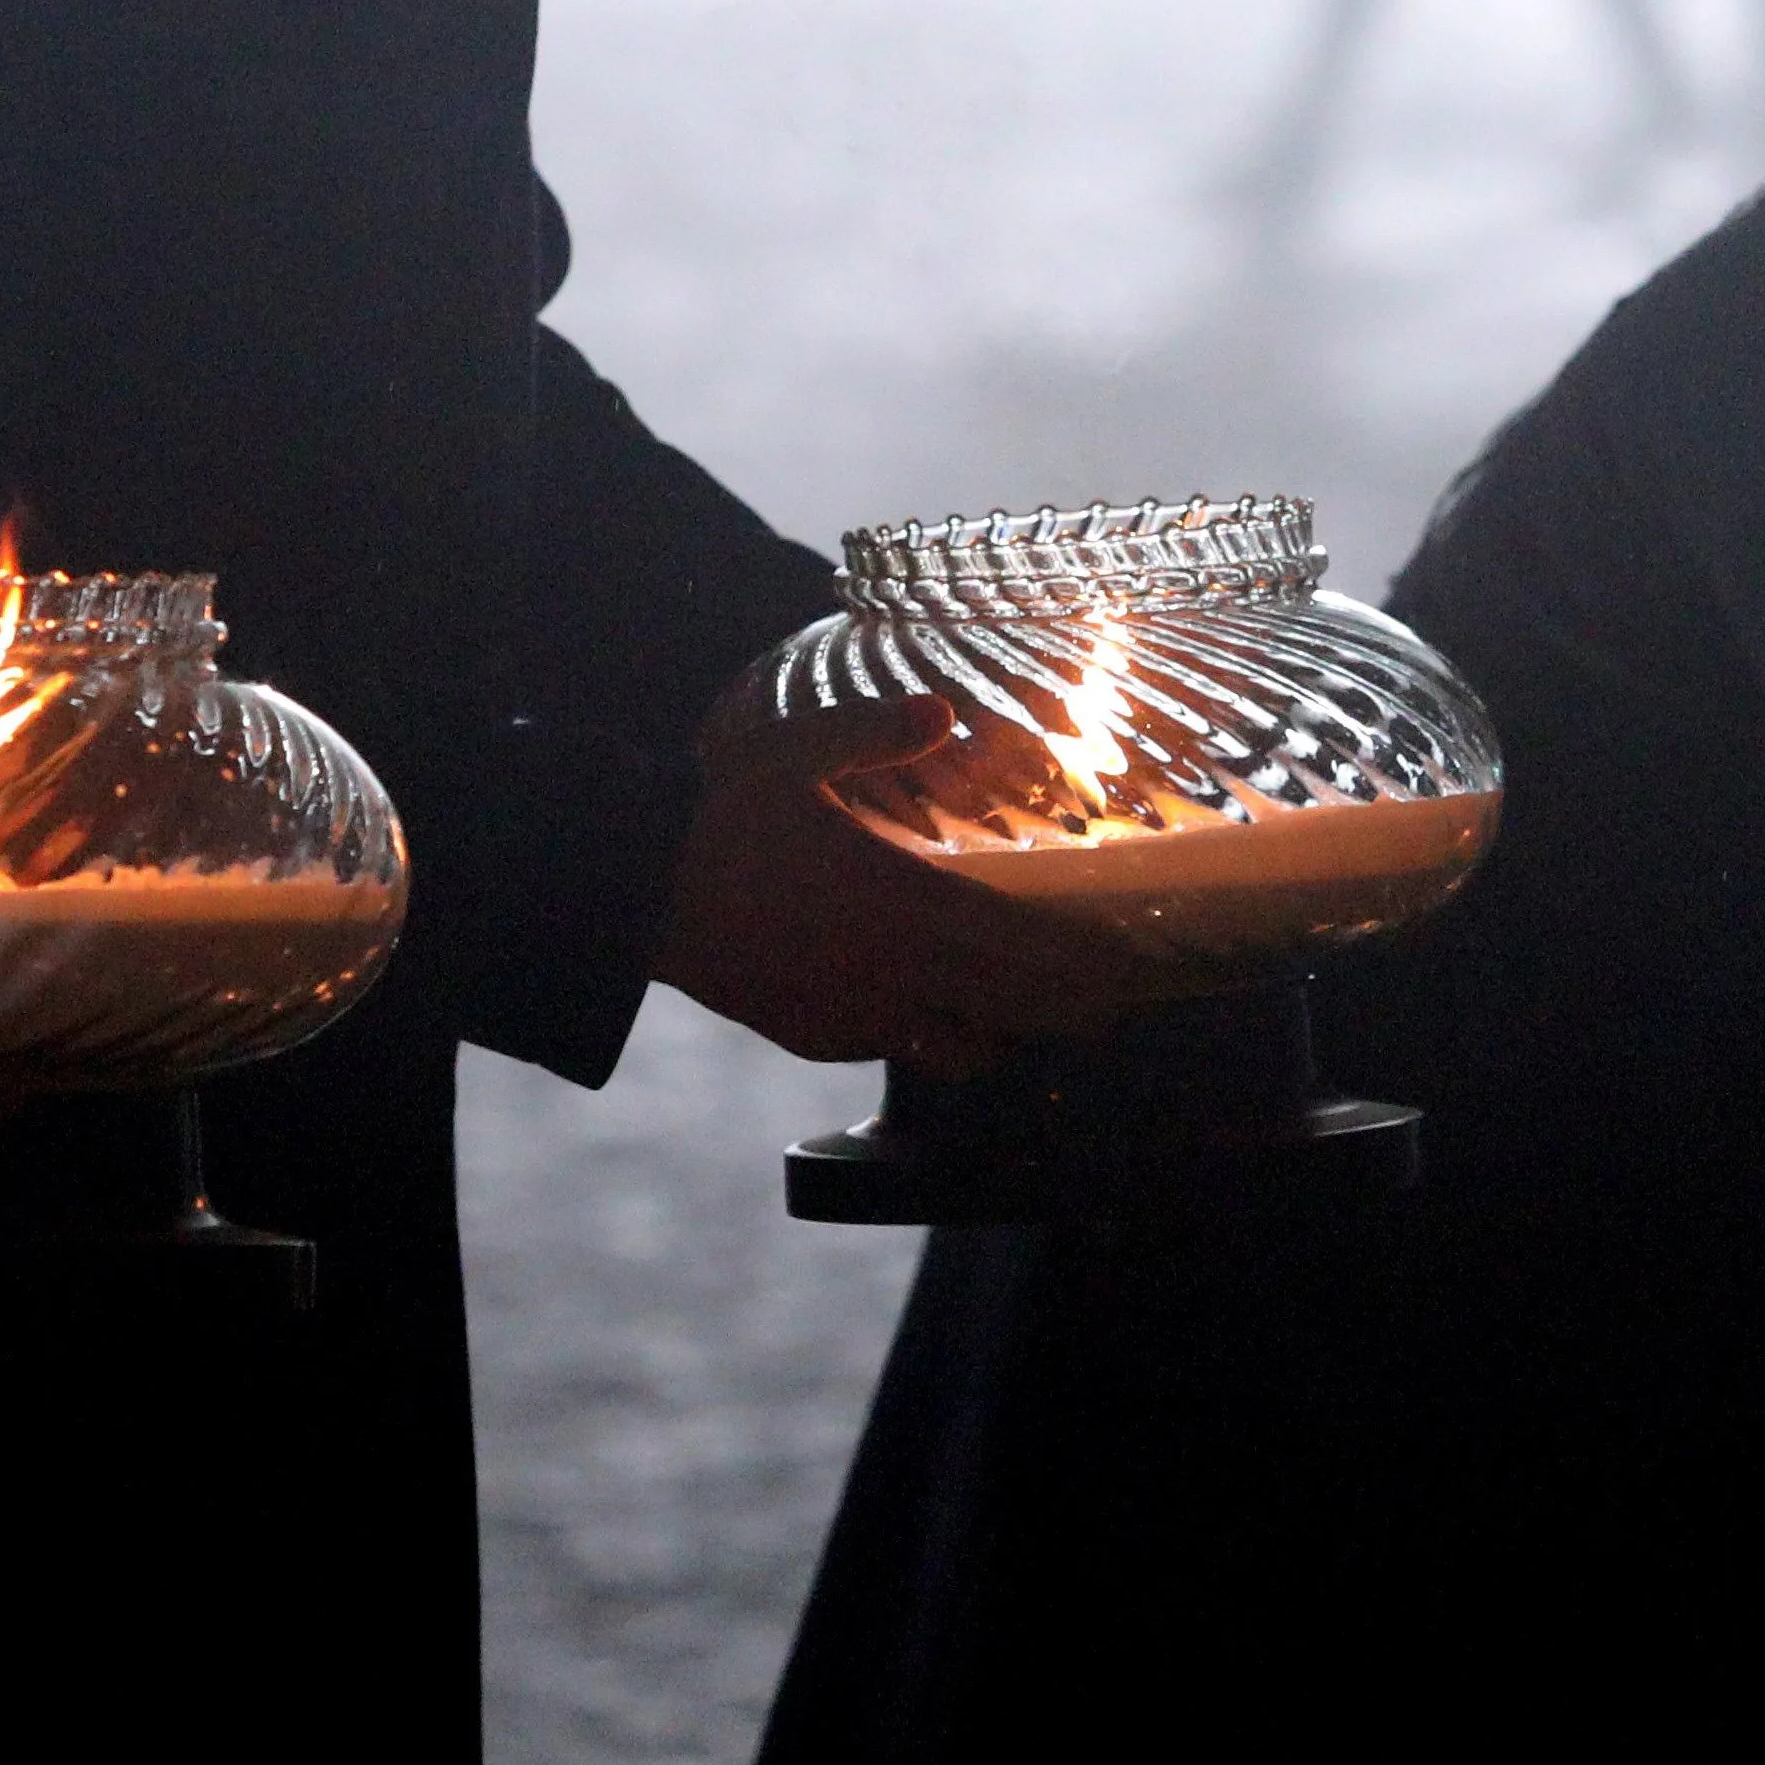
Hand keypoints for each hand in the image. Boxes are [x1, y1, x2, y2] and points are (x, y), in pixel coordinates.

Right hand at [653, 688, 1163, 1070]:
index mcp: (902, 900)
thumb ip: (875, 731)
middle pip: (1010, 1010)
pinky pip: (894, 1053)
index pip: (1022, 945)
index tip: (1130, 966)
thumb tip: (943, 711)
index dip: (1083, 963)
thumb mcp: (794, 752)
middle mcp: (892, 970)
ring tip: (1029, 1022)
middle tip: (1110, 1009)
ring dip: (1002, 1038)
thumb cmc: (719, 817)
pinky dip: (929, 1042)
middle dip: (1068, 1013)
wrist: (634, 895)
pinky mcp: (814, 1036)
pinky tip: (932, 1020)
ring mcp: (854, 1014)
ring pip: (960, 1051)